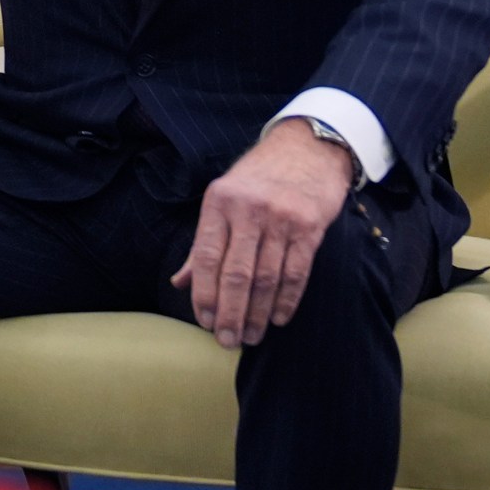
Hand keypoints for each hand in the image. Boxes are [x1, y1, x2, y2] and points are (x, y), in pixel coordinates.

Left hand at [172, 119, 356, 348]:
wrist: (307, 149)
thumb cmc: (257, 179)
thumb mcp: (222, 200)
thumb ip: (202, 243)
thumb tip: (180, 282)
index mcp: (219, 203)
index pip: (206, 257)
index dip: (204, 294)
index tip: (205, 322)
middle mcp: (249, 211)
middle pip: (236, 274)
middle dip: (230, 313)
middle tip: (227, 341)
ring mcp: (281, 219)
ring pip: (266, 278)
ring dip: (257, 313)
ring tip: (251, 337)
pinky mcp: (309, 227)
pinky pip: (296, 272)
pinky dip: (286, 300)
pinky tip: (277, 319)